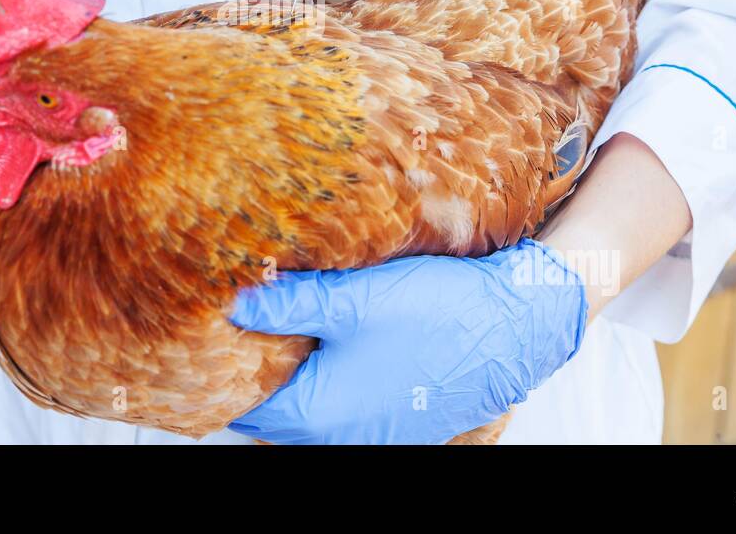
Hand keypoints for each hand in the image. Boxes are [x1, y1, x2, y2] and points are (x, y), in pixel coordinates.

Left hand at [228, 239, 587, 443]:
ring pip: (309, 407)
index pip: (242, 402)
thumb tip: (236, 305)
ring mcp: (369, 434)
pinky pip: (342, 406)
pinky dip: (328, 378)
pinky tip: (334, 337)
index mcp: (317, 414)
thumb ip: (290, 304)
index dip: (226, 361)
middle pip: (274, 408)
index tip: (219, 324)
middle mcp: (340, 437)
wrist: (516, 327)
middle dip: (258, 365)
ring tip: (291, 319)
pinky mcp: (393, 422)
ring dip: (296, 371)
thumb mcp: (353, 299)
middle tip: (250, 314)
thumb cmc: (441, 315)